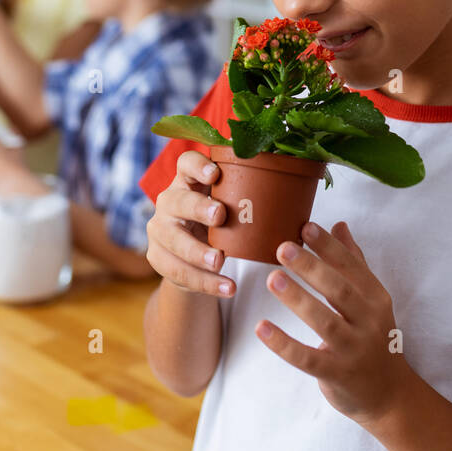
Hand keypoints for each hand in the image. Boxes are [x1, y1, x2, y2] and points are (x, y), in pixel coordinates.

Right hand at [146, 150, 235, 296]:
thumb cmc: (217, 222)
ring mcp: (159, 230)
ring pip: (174, 240)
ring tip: (220, 261)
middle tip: (221, 215)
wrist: (192, 257)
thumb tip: (293, 192)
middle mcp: (169, 201)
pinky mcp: (158, 257)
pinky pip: (180, 272)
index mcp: (187, 181)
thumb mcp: (227, 205)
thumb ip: (246, 197)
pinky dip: (206, 282)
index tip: (216, 172)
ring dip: (198, 252)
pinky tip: (227, 288)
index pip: (186, 163)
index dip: (198, 165)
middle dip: (198, 208)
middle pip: (176, 200)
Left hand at [256, 219, 408, 428]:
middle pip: (339, 290)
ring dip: (298, 299)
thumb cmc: (374, 339)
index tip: (305, 226)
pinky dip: (284, 344)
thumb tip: (339, 225)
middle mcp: (369, 322)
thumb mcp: (372, 301)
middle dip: (311, 267)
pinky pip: (307, 359)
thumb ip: (354, 263)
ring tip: (273, 279)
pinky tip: (261, 328)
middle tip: (283, 247)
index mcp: (376, 299)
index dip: (329, 246)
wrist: (390, 395)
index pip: (352, 267)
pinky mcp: (337, 374)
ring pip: (325, 322)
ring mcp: (354, 349)